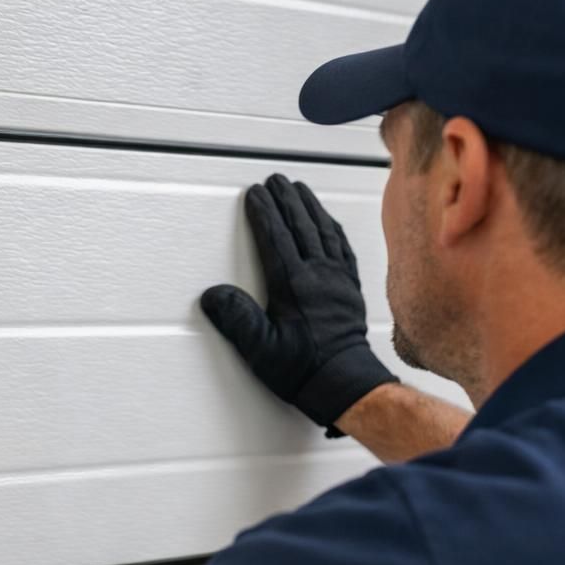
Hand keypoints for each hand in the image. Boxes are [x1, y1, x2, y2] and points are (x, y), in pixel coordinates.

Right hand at [200, 173, 396, 434]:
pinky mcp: (350, 288)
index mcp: (293, 285)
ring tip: (299, 189)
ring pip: (323, 231)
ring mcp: (337, 279)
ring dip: (309, 206)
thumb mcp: (260, 350)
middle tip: (275, 180)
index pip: (275, 238)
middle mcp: (318, 275)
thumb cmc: (304, 370)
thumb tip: (214, 295)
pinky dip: (332, 227)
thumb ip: (237, 319)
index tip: (255, 194)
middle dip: (285, 200)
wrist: (346, 384)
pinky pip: (342, 247)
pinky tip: (327, 221)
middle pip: (300, 226)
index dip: (263, 213)